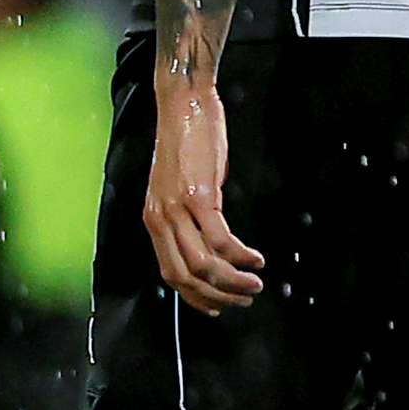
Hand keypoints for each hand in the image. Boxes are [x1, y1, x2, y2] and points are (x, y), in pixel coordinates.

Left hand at [144, 74, 264, 310]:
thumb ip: (189, 216)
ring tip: (254, 283)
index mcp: (153, 220)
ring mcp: (177, 209)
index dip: (194, 297)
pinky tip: (255, 257)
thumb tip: (213, 241)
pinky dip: (240, 254)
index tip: (217, 305)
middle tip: (243, 299)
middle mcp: (160, 219)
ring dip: (232, 280)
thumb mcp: (180, 186)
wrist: (183, 104)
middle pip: (184, 276)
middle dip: (216, 295)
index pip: (169, 273)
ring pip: (203, 264)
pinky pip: (220, 239)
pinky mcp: (198, 196)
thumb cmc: (186, 141)